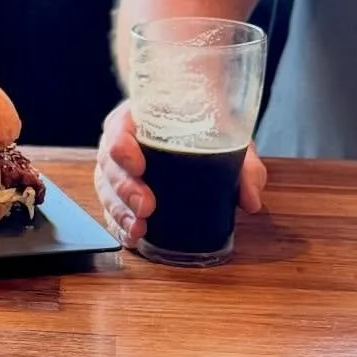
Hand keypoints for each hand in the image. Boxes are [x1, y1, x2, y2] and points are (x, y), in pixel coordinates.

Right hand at [95, 101, 266, 247]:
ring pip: (106, 190)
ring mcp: (118, 170)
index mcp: (138, 119)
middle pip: (109, 165)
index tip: (139, 165)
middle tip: (146, 206)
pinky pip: (110, 208)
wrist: (197, 119)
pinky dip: (118, 225)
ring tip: (138, 230)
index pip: (119, 129)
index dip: (123, 148)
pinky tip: (132, 238)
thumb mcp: (228, 134)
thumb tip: (251, 199)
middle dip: (124, 189)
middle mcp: (121, 143)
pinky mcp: (121, 194)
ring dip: (119, 212)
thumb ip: (244, 165)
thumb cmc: (204, 125)